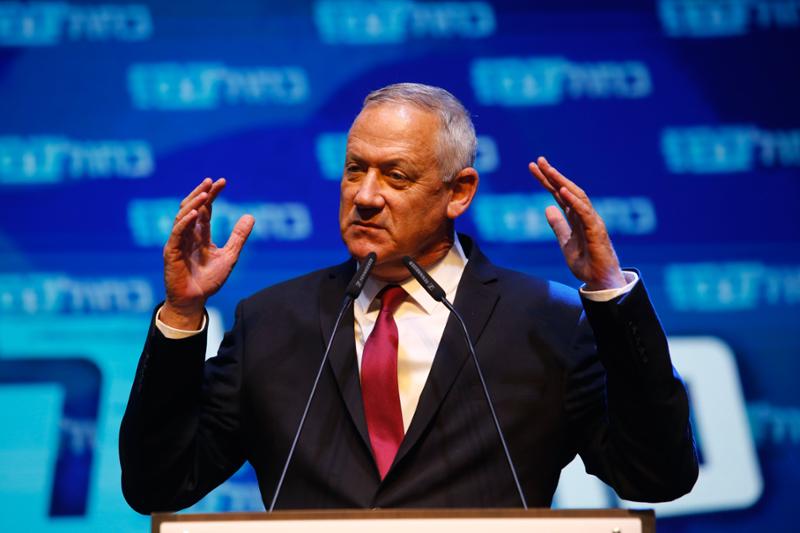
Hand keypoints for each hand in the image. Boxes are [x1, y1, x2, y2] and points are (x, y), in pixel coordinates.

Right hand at [161, 178, 254, 328]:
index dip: (212, 195)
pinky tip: (195, 213)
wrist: (195, 300)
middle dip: (201, 193)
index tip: (223, 182)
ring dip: (193, 203)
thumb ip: (238, 237)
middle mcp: (187, 235)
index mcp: (200, 235)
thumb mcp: (229, 256)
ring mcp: (178, 242)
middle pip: (192, 207)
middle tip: (212, 181)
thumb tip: (251, 215)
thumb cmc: (209, 280)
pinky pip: (177, 233)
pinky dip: (185, 222)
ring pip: (182, 216)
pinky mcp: (171, 252)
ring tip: (205, 193)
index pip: (205, 209)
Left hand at [528, 157, 625, 290]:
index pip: (559, 194)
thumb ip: (558, 225)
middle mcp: (584, 215)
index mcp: (575, 217)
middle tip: (539, 161)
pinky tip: (562, 191)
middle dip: (553, 175)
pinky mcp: (596, 231)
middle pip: (567, 190)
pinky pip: (584, 212)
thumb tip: (547, 208)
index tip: (534, 167)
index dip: (547, 180)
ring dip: (562, 182)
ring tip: (549, 171)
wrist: (600, 281)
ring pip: (577, 196)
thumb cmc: (586, 262)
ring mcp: (591, 221)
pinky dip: (574, 201)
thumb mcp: (565, 242)